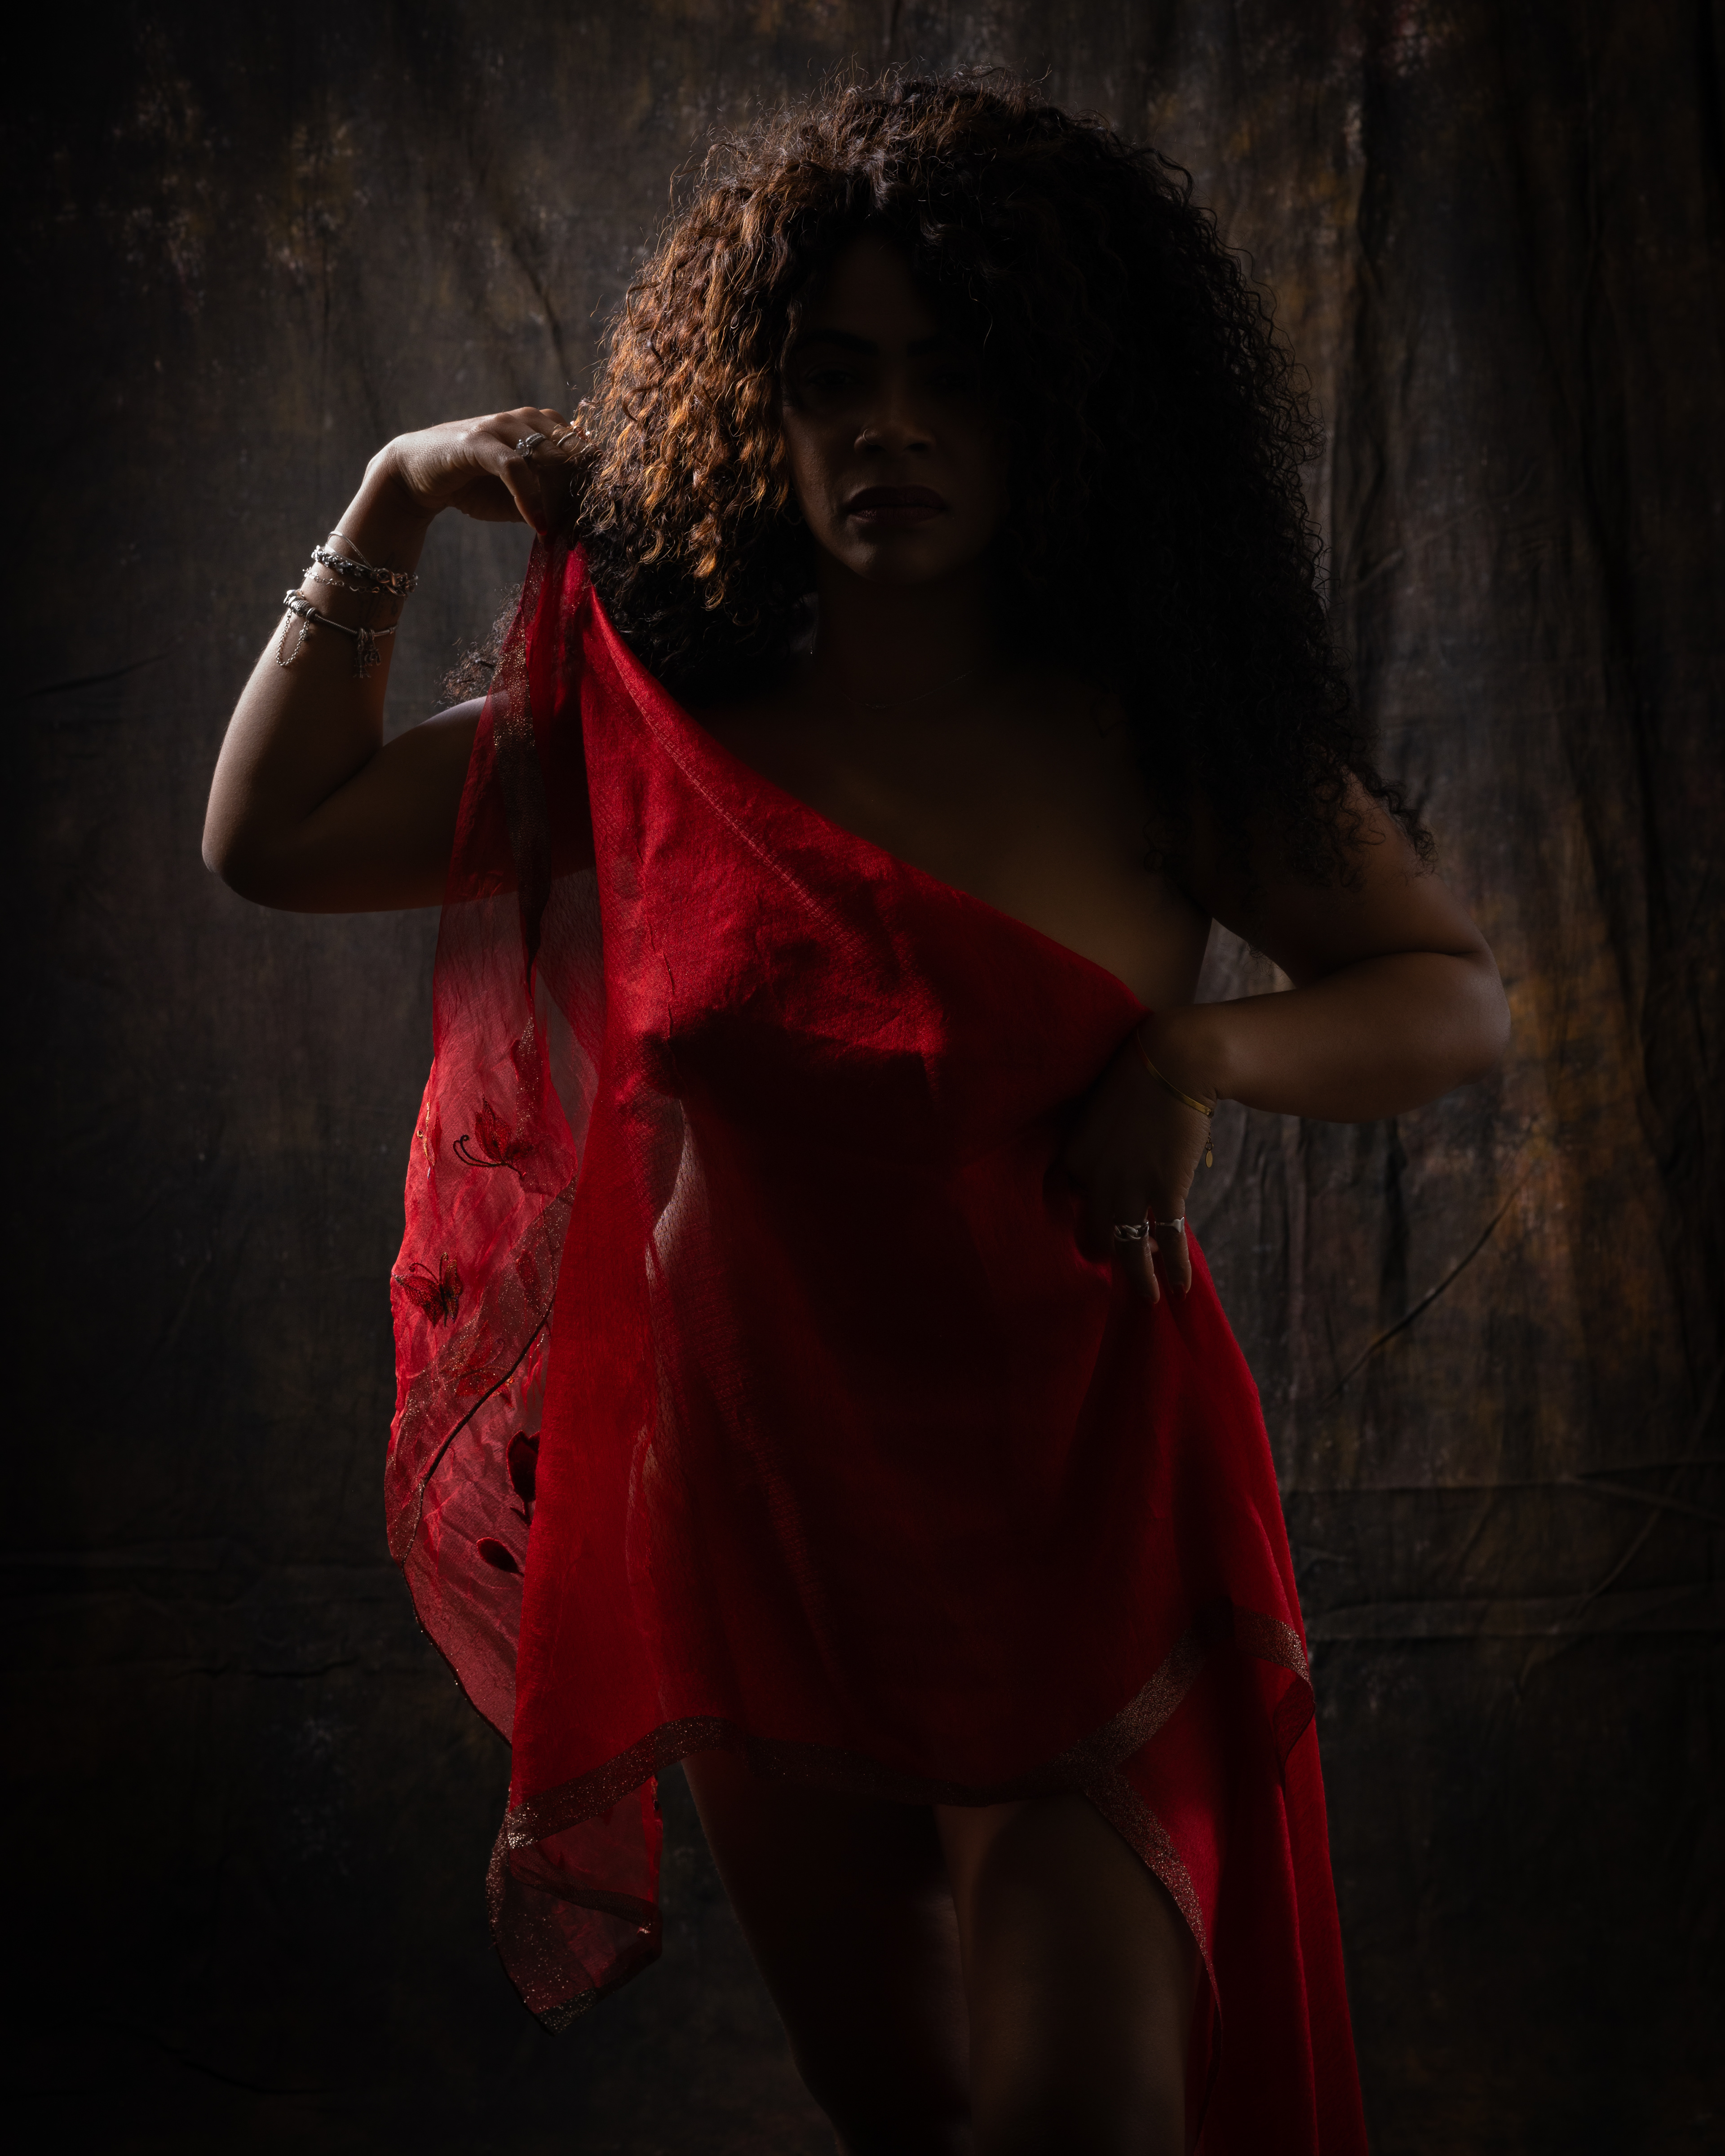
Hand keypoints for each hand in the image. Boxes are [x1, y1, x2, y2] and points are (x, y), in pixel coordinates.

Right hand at [377, 405, 586, 536]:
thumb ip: (552, 498)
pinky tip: (537, 525)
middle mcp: (525, 418)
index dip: (596, 480)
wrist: (419, 475)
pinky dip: (530, 499)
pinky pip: (516, 469)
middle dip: (582, 491)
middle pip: (573, 452)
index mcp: (541, 425)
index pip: (584, 446)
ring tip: (564, 530)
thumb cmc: (475, 485)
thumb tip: (587, 519)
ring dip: (561, 498)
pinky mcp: (478, 442)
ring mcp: (501, 426)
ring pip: (550, 457)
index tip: (602, 513)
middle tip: (584, 527)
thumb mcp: (521, 493)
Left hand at [1062, 1025, 1214, 1301]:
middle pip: (1094, 1230)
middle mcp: (1094, 1179)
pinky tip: (1179, 1286)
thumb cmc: (1139, 1075)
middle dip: (1104, 1251)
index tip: (1096, 1225)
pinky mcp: (1164, 1190)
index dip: (1085, 1213)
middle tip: (1115, 1268)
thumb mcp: (1102, 1108)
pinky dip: (1175, 1267)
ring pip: (1128, 1246)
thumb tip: (1114, 1155)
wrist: (1173, 1061)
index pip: (1070, 1198)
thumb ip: (1100, 1138)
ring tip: (1147, 1298)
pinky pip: (1167, 1240)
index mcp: (1074, 1156)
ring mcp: (1129, 1188)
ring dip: (1139, 1277)